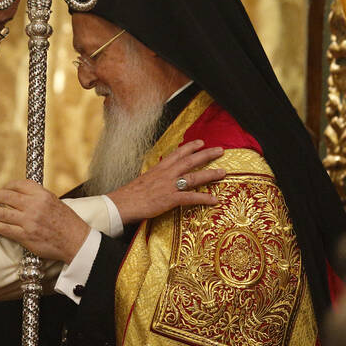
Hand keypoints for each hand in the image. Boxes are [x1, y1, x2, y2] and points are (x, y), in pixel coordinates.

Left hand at [0, 180, 89, 263]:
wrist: (76, 241)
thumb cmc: (67, 222)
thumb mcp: (55, 202)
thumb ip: (38, 198)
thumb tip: (20, 196)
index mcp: (43, 195)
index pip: (19, 185)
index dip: (7, 186)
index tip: (2, 188)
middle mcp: (35, 206)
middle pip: (7, 197)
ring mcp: (29, 221)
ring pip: (3, 214)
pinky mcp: (26, 236)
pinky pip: (5, 229)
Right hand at [108, 139, 224, 223]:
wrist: (122, 203)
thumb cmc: (129, 194)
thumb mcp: (143, 180)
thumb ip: (154, 177)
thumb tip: (159, 177)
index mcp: (159, 168)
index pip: (177, 154)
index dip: (190, 147)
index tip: (201, 142)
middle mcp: (166, 174)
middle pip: (190, 161)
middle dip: (206, 155)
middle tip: (220, 150)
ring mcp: (169, 186)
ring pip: (194, 177)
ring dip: (210, 174)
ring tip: (223, 172)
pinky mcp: (170, 199)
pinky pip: (191, 198)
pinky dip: (204, 198)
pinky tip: (214, 199)